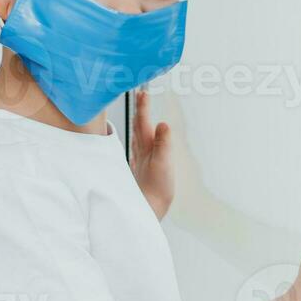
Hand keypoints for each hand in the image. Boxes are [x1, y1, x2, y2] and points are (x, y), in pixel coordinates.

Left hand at [129, 88, 172, 219]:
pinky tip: (141, 140)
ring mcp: (140, 160)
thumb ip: (163, 144)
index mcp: (146, 147)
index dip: (143, 106)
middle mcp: (140, 151)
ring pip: (137, 135)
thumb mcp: (164, 165)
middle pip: (138, 125)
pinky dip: (140, 137)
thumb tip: (163, 124)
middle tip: (140, 94)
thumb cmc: (156, 189)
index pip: (142, 121)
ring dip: (139, 121)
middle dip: (139, 109)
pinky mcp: (143, 168)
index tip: (143, 91)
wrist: (147, 209)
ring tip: (140, 111)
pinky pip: (140, 146)